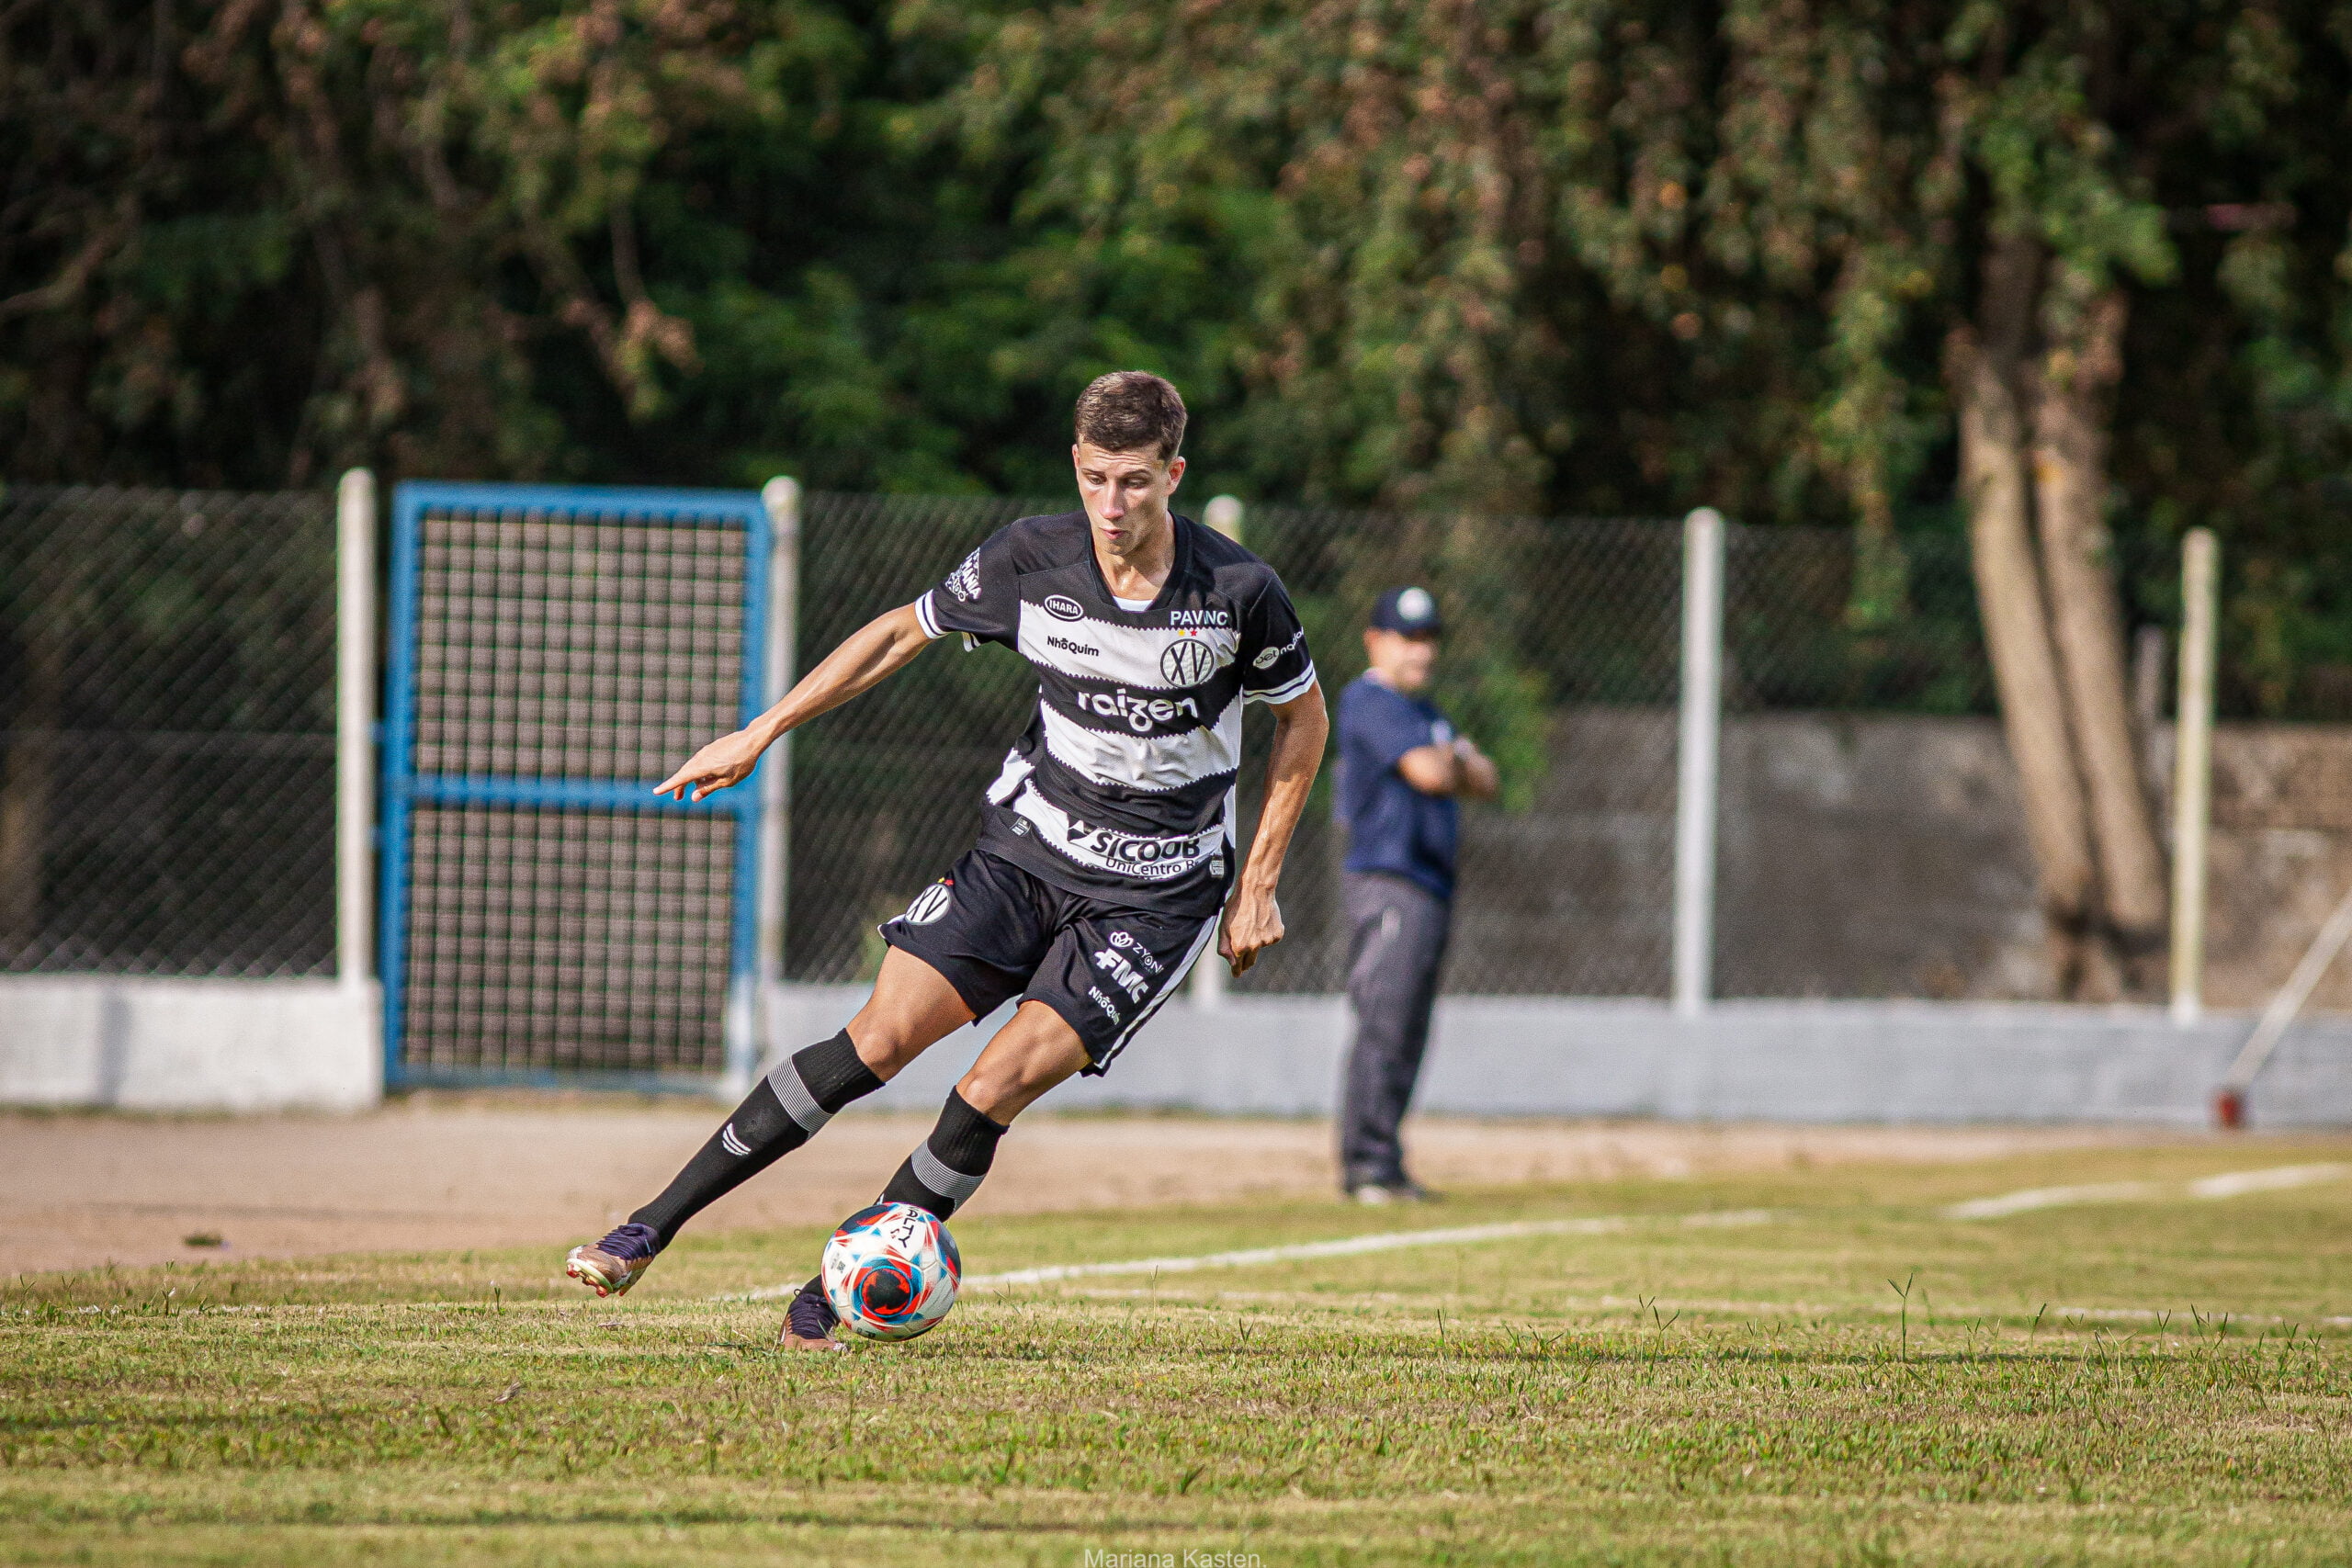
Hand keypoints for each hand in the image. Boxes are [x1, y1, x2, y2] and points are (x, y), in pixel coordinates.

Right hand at [653, 727, 767, 801]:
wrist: (752, 740)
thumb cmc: (742, 763)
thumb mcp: (727, 781)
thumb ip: (709, 789)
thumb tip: (694, 797)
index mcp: (702, 767)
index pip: (681, 779)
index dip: (668, 786)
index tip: (656, 792)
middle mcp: (701, 758)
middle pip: (685, 773)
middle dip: (680, 786)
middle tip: (678, 798)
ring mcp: (706, 752)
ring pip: (694, 767)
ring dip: (692, 779)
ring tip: (698, 790)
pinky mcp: (712, 748)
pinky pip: (701, 762)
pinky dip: (700, 772)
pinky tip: (709, 778)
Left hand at [1217, 883, 1284, 975]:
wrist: (1256, 891)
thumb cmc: (1236, 907)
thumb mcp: (1223, 926)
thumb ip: (1224, 947)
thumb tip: (1231, 962)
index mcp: (1239, 946)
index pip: (1237, 965)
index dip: (1236, 971)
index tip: (1236, 974)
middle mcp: (1254, 947)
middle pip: (1250, 961)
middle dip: (1245, 962)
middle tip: (1243, 963)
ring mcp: (1267, 941)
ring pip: (1260, 947)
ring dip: (1256, 942)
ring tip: (1252, 924)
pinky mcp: (1277, 935)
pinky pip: (1270, 939)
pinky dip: (1267, 933)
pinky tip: (1263, 921)